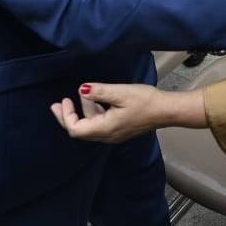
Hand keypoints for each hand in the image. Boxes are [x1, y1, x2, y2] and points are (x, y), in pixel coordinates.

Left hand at [50, 83, 204, 142]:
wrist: (166, 111)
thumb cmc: (145, 101)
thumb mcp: (119, 92)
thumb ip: (98, 92)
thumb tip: (81, 90)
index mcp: (105, 128)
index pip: (75, 129)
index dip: (65, 116)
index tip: (65, 100)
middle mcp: (107, 136)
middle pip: (80, 131)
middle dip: (67, 116)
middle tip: (59, 103)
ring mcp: (114, 134)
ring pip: (91, 126)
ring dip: (84, 111)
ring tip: (84, 93)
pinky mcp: (120, 129)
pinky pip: (100, 124)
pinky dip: (94, 112)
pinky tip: (97, 99)